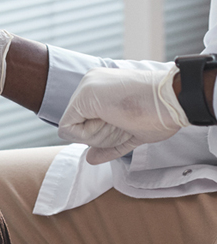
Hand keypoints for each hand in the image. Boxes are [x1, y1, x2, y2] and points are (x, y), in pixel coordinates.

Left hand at [57, 65, 186, 164]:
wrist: (176, 99)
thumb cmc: (161, 114)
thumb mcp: (129, 130)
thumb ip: (108, 143)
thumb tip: (89, 159)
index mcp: (101, 89)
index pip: (83, 122)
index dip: (99, 135)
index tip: (122, 125)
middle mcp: (89, 85)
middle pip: (77, 126)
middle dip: (99, 136)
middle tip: (123, 122)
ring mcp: (85, 88)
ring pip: (73, 130)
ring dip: (98, 136)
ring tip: (122, 119)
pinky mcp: (84, 95)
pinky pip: (68, 129)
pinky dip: (89, 136)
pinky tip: (113, 121)